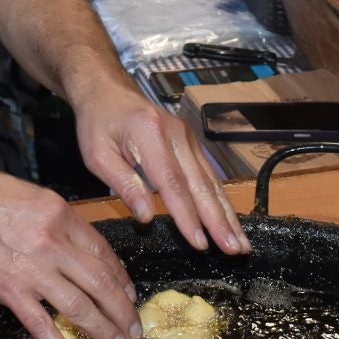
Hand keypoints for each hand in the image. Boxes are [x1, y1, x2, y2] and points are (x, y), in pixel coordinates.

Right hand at [0, 169, 140, 338]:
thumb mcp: (33, 195)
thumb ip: (59, 220)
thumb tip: (80, 242)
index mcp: (61, 217)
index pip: (102, 252)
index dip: (121, 277)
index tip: (128, 292)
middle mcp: (53, 244)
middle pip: (100, 283)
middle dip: (122, 309)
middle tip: (133, 327)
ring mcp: (32, 271)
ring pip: (79, 307)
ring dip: (103, 330)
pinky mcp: (9, 292)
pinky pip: (40, 325)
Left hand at [71, 81, 248, 259]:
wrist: (107, 89)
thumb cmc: (98, 123)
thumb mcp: (97, 155)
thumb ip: (124, 184)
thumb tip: (147, 217)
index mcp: (150, 135)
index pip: (173, 183)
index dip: (188, 215)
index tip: (200, 243)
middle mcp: (176, 134)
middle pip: (201, 184)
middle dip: (219, 221)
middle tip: (234, 249)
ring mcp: (188, 137)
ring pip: (211, 181)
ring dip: (227, 214)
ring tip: (240, 242)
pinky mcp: (191, 143)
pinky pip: (208, 175)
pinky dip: (221, 200)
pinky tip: (230, 220)